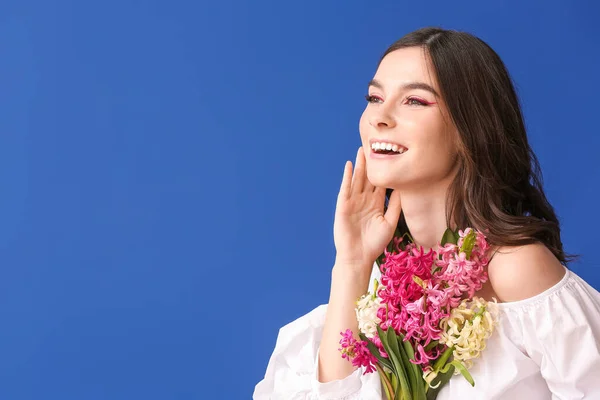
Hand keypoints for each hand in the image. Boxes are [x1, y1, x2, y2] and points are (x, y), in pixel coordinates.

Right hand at [333, 147, 401, 270]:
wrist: (358, 257)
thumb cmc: (374, 243)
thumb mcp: (390, 222)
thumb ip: (396, 205)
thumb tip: (403, 188)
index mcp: (376, 204)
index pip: (380, 183)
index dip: (384, 170)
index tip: (390, 156)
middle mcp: (364, 201)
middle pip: (368, 178)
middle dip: (371, 163)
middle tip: (374, 145)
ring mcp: (353, 202)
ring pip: (357, 180)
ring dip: (359, 165)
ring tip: (362, 150)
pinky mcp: (343, 206)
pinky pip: (345, 188)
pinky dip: (347, 177)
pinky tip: (349, 165)